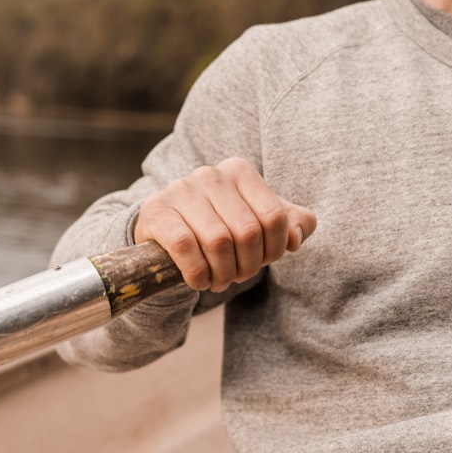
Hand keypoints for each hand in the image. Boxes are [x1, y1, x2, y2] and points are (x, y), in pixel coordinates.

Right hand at [133, 157, 316, 292]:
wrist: (165, 230)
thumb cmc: (219, 225)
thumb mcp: (258, 220)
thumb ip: (291, 223)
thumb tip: (294, 239)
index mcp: (240, 171)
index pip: (274, 216)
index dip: (273, 249)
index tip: (262, 261)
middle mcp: (211, 174)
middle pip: (247, 232)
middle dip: (247, 266)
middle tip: (237, 276)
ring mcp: (181, 190)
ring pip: (217, 241)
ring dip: (222, 273)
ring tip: (218, 280)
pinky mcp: (157, 211)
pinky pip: (185, 247)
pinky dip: (197, 273)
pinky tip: (198, 280)